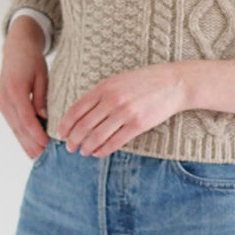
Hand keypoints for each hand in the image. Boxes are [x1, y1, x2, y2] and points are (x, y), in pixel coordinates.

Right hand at [0, 17, 50, 157]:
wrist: (16, 48)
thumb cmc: (32, 59)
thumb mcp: (42, 76)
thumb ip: (42, 98)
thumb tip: (44, 118)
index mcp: (15, 90)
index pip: (27, 119)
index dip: (37, 134)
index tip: (47, 145)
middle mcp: (5, 99)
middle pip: (19, 127)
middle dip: (32, 144)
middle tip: (44, 159)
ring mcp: (1, 102)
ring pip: (14, 128)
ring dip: (25, 143)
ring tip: (37, 157)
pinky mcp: (2, 104)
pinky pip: (13, 123)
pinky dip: (21, 134)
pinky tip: (30, 144)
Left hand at [57, 62, 188, 156]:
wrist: (173, 83)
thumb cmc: (144, 82)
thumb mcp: (118, 81)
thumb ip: (100, 95)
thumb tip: (82, 114)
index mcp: (104, 87)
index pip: (76, 109)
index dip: (65, 125)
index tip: (60, 134)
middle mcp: (112, 100)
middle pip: (83, 125)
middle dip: (73, 139)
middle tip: (69, 147)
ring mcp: (125, 113)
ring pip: (97, 136)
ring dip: (86, 147)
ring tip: (82, 152)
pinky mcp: (138, 125)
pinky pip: (114, 142)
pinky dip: (103, 150)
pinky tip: (98, 153)